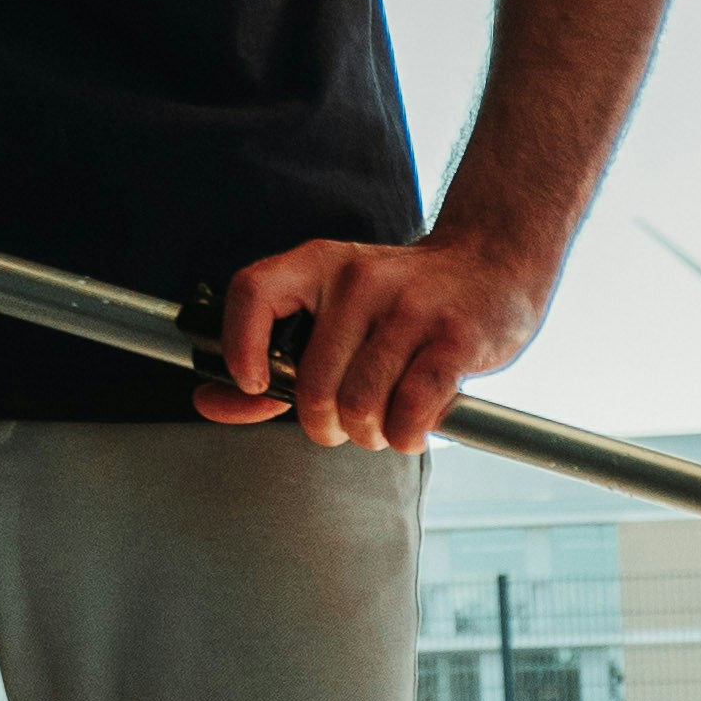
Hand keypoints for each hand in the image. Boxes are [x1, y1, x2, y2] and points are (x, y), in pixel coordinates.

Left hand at [204, 219, 554, 449]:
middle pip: (314, 383)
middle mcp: (360, 279)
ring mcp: (410, 307)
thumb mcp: (334, 312)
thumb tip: (210, 402)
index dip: (241, 347)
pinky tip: (412, 428)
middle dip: (327, 426)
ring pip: (361, 404)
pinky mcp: (454, 338)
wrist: (491, 266)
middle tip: (346, 424)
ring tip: (385, 425)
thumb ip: (273, 359)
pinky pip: (410, 410)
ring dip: (370, 435)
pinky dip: (406, 436)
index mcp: (319, 264)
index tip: (257, 384)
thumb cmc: (403, 303)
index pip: (254, 293)